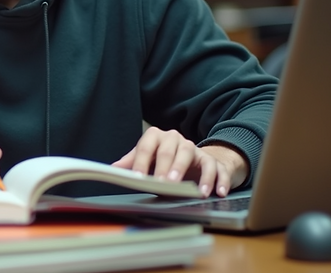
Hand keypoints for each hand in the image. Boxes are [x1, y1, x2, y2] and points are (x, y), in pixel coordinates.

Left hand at [111, 127, 247, 196]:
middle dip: (166, 168)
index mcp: (156, 137)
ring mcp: (195, 148)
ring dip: (190, 172)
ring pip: (191, 155)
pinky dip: (217, 180)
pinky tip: (216, 193)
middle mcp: (176, 139)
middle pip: (169, 150)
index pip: (146, 147)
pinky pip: (216, 168)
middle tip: (164, 183)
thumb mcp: (148, 158)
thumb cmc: (165, 158)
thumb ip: (132, 162)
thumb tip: (112, 169)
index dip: (141, 162)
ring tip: (191, 190)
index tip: (139, 177)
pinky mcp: (212, 160)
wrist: (194, 158)